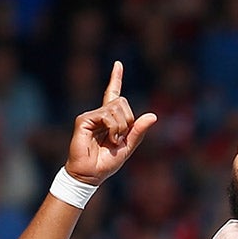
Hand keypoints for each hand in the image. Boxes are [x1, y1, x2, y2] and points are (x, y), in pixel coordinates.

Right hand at [64, 61, 158, 186]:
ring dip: (121, 127)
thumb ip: (138, 131)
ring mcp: (91, 116)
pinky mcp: (84, 120)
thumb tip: (153, 115)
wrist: (90, 174)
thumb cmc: (106, 163)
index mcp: (109, 119)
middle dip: (128, 120)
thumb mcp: (128, 147)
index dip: (116, 78)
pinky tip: (108, 140)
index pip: (113, 94)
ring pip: (116, 108)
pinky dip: (113, 129)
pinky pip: (106, 115)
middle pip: (122, 102)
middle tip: (120, 138)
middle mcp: (99, 114)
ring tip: (112, 141)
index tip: (118, 64)